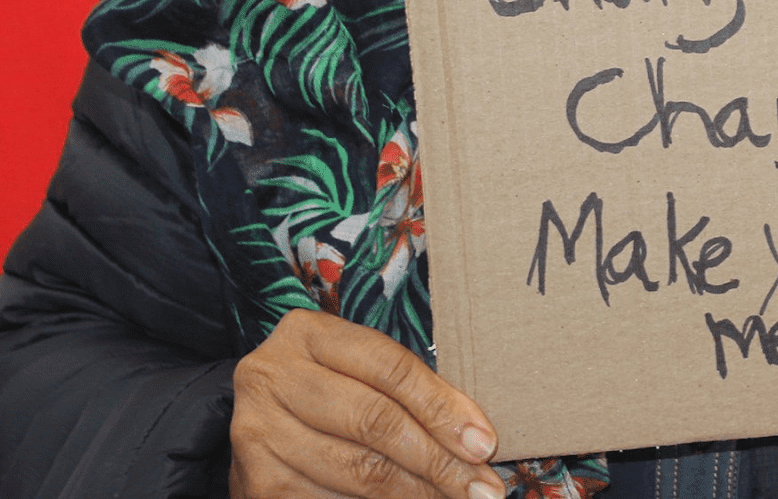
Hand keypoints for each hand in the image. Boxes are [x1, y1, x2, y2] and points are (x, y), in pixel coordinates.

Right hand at [230, 308, 506, 498]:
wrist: (257, 419)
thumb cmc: (329, 386)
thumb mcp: (360, 370)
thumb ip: (411, 392)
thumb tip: (476, 439)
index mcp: (309, 333)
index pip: (390, 368)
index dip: (442, 408)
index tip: (483, 444)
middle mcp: (274, 376)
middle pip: (374, 421)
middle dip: (437, 460)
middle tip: (481, 487)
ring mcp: (258, 431)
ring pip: (356, 470)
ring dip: (414, 493)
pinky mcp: (254, 482)